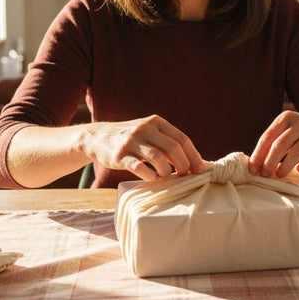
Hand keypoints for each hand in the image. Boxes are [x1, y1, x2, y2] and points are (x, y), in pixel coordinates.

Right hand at [83, 115, 205, 181]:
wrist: (98, 137)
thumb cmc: (131, 140)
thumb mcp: (149, 133)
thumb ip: (168, 144)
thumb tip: (194, 162)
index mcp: (156, 122)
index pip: (182, 139)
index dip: (194, 156)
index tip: (201, 170)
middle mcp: (145, 128)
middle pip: (173, 148)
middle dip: (183, 165)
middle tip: (184, 175)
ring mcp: (131, 141)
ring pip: (158, 158)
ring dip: (166, 171)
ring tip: (165, 176)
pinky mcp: (120, 155)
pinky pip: (139, 168)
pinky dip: (150, 175)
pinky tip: (151, 177)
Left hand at [249, 111, 298, 178]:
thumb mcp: (287, 130)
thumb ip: (272, 143)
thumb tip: (254, 165)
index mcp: (286, 118)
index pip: (268, 136)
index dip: (258, 154)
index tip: (252, 169)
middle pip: (281, 143)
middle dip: (270, 161)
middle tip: (264, 175)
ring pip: (298, 148)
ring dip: (286, 164)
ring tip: (279, 175)